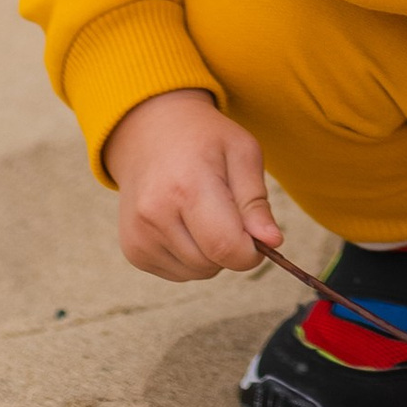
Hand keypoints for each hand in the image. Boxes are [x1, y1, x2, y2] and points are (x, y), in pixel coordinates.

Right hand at [103, 88, 282, 279]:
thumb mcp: (242, 152)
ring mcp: (139, 235)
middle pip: (212, 264)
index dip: (252, 252)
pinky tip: (184, 223)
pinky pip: (178, 273)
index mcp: (187, 186)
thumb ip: (256, 201)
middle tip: (228, 211)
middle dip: (232, 249)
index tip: (259, 236)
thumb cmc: (204, 140)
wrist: (149, 132)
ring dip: (211, 255)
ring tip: (203, 213)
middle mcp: (155, 214)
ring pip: (196, 273)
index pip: (226, 247)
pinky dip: (190, 257)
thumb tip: (273, 243)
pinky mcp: (132, 249)